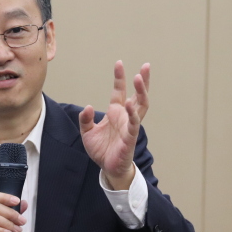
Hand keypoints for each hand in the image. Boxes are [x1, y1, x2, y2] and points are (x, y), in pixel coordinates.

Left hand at [79, 60, 149, 189]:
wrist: (108, 168)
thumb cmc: (101, 149)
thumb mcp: (87, 132)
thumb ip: (85, 119)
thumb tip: (87, 106)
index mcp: (115, 113)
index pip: (119, 91)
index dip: (119, 78)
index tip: (119, 63)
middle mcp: (125, 116)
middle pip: (137, 95)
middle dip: (142, 81)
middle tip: (146, 66)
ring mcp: (129, 126)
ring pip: (140, 106)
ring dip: (141, 92)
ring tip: (139, 78)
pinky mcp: (130, 137)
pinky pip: (134, 124)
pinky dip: (133, 114)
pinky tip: (131, 104)